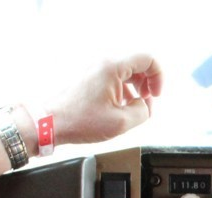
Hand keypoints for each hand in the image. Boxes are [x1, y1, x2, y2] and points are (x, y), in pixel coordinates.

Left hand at [46, 54, 164, 145]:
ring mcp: (96, 68)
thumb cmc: (81, 121)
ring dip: (137, 88)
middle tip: (146, 102)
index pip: (148, 59)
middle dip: (148, 84)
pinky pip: (116, 77)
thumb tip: (145, 105)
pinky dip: (125, 90)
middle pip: (138, 64)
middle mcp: (104, 63)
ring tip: (134, 107)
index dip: (159, 78)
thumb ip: (144, 111)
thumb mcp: (123, 122)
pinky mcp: (91, 77)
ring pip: (128, 71)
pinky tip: (121, 107)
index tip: (155, 96)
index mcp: (113, 67)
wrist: (52, 122)